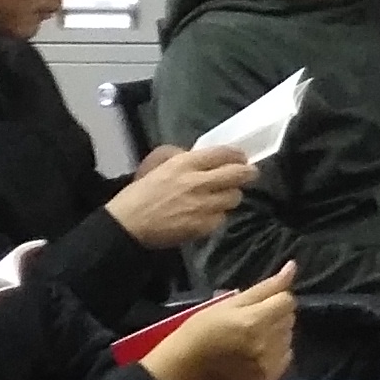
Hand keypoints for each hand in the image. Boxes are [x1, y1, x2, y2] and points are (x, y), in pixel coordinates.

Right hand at [105, 141, 255, 249]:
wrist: (128, 224)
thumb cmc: (139, 194)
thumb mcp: (160, 168)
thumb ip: (183, 161)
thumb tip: (203, 158)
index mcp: (185, 164)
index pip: (223, 154)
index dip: (237, 155)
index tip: (242, 157)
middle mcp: (198, 182)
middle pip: (238, 175)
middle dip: (248, 173)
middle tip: (250, 173)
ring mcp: (203, 205)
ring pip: (234, 197)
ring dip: (231, 195)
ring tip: (222, 196)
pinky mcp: (204, 225)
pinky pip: (222, 218)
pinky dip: (218, 215)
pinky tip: (207, 214)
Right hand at [140, 267, 296, 379]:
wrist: (186, 364)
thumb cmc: (203, 328)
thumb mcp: (230, 302)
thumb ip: (266, 287)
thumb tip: (292, 267)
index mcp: (255, 320)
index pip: (287, 301)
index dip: (275, 299)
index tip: (258, 305)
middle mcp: (266, 343)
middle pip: (289, 319)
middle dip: (275, 316)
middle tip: (250, 321)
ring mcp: (268, 363)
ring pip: (288, 338)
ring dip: (276, 335)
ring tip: (251, 338)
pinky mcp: (268, 379)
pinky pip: (286, 357)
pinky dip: (276, 353)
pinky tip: (255, 352)